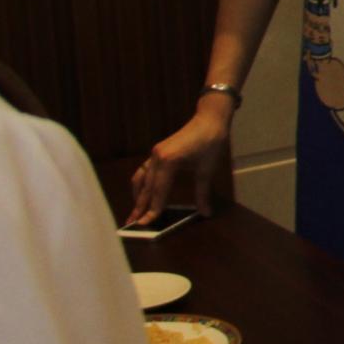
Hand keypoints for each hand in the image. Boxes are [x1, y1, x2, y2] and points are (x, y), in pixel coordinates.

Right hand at [128, 105, 228, 224]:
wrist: (210, 119)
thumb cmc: (211, 142)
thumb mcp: (207, 169)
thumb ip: (203, 193)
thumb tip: (205, 213)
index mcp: (169, 161)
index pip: (158, 191)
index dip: (152, 209)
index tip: (146, 223)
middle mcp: (157, 157)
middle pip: (146, 187)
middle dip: (139, 206)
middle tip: (132, 224)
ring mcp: (155, 154)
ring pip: (141, 179)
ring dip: (138, 195)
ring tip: (135, 211)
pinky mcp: (157, 152)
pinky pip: (144, 170)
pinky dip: (141, 183)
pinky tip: (141, 193)